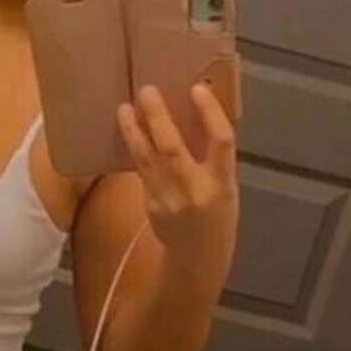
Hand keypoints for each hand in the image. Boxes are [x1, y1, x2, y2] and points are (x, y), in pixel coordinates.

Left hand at [116, 83, 238, 301]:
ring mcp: (168, 200)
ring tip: (124, 108)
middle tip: (146, 90)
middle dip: (157, 117)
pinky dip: (135, 149)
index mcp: (223, 186)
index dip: (209, 113)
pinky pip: (141, 171)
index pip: (221, 142)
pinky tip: (129, 132)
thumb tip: (194, 118)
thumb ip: (213, 161)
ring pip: (146, 159)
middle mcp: (195, 192)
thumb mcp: (226, 190)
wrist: (197, 261)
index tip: (197, 89)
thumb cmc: (218, 219)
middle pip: (173, 147)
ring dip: (133, 131)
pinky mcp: (149, 204)